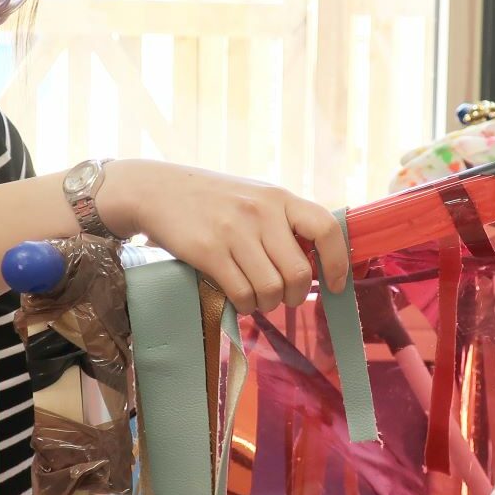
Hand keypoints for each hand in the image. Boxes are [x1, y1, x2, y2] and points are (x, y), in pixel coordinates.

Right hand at [95, 159, 349, 315]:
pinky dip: (244, 305)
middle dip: (296, 296)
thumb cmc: (214, 200)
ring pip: (271, 290)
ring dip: (268, 304)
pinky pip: (242, 294)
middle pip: (299, 273)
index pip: (326, 229)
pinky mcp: (208, 251)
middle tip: (285, 298)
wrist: (157, 189)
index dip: (338, 263)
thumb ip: (284, 224)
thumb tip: (317, 266)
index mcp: (280, 197)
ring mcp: (234, 231)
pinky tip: (238, 298)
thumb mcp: (255, 198)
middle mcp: (261, 212)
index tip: (336, 284)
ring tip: (258, 298)